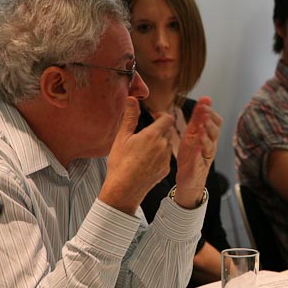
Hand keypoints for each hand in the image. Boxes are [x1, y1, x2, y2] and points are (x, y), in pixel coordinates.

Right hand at [100, 97, 173, 214]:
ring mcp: (166, 158)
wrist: (124, 189)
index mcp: (153, 135)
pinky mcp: (166, 170)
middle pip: (167, 131)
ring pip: (167, 144)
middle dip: (159, 129)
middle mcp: (163, 145)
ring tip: (143, 149)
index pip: (167, 118)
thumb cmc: (120, 163)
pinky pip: (166, 157)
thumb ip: (130, 117)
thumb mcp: (122, 137)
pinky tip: (146, 161)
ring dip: (159, 143)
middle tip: (145, 134)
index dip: (162, 115)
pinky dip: (159, 156)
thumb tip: (132, 98)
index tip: (154, 116)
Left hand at [174, 96, 222, 208]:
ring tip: (201, 128)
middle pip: (215, 132)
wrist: (189, 179)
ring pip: (210, 146)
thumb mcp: (192, 133)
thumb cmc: (192, 155)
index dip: (211, 112)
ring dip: (206, 136)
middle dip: (210, 123)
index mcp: (209, 136)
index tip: (205, 103)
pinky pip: (200, 160)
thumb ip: (197, 117)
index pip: (216, 122)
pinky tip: (197, 147)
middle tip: (205, 114)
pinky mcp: (198, 168)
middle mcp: (210, 146)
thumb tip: (205, 99)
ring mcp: (205, 157)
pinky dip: (199, 153)